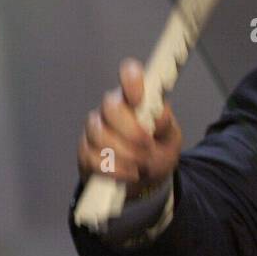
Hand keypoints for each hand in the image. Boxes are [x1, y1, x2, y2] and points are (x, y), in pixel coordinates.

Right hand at [77, 58, 181, 197]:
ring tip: (141, 163)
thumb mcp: (171, 139)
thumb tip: (160, 116)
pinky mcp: (86, 151)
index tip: (138, 99)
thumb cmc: (158, 151)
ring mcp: (96, 129)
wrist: (146, 181)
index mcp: (136, 98)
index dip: (131, 81)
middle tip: (147, 146)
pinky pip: (92, 157)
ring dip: (124, 153)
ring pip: (99, 133)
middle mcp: (113, 108)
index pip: (129, 74)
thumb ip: (166, 126)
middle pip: (110, 106)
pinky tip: (129, 172)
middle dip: (131, 130)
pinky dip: (114, 169)